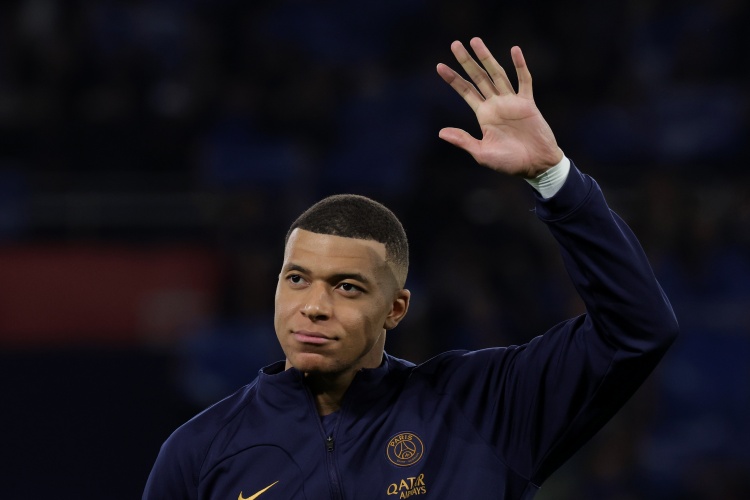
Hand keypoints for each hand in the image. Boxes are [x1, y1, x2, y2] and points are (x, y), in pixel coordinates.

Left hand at [437, 38, 562, 178]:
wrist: (536, 165)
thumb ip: (463, 140)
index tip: (439, 66)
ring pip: (497, 74)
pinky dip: (520, 66)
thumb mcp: (482, 153)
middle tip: (454, 44)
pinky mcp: (527, 103)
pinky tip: (514, 50)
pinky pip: (524, 81)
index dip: (453, 79)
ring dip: (487, 58)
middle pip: (478, 77)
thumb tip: (440, 132)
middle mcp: (496, 104)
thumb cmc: (509, 163)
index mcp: (483, 115)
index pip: (465, 91)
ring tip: (476, 41)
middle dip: (466, 61)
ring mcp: (512, 102)